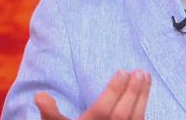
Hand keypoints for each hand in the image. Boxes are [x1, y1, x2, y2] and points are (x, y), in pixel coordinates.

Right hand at [34, 70, 151, 119]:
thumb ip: (49, 113)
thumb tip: (39, 95)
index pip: (103, 110)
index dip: (113, 91)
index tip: (122, 71)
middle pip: (122, 114)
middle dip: (132, 92)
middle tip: (139, 72)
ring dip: (142, 98)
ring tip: (146, 78)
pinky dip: (144, 111)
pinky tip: (145, 96)